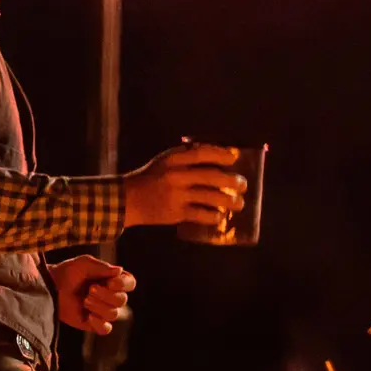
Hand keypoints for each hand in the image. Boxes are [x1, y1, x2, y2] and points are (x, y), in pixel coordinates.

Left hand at [50, 254, 136, 334]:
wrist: (50, 287)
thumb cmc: (67, 273)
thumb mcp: (84, 264)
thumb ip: (102, 267)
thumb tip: (120, 271)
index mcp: (113, 280)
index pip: (130, 284)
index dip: (123, 284)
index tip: (110, 282)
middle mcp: (111, 296)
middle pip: (122, 300)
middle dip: (106, 295)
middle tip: (90, 290)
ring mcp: (103, 311)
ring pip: (114, 314)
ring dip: (99, 306)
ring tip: (84, 300)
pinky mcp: (94, 324)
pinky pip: (106, 329)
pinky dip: (100, 323)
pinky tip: (89, 317)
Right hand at [122, 143, 246, 228]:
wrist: (127, 199)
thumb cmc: (151, 178)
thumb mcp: (165, 162)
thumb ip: (186, 158)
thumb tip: (217, 158)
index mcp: (174, 159)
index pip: (202, 153)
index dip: (221, 155)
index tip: (234, 159)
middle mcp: (176, 175)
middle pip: (212, 176)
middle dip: (232, 181)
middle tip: (243, 184)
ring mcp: (177, 195)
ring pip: (210, 197)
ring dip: (229, 201)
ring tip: (239, 203)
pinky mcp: (176, 212)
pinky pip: (201, 214)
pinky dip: (214, 216)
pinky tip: (220, 217)